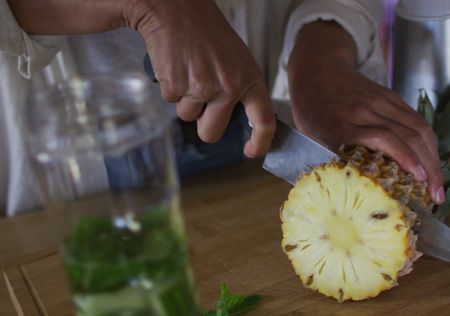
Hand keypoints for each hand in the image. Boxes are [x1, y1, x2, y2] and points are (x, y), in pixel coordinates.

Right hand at [126, 0, 275, 156]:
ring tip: (188, 68)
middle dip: (202, 123)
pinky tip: (176, 64)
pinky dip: (170, 86)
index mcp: (250, 79)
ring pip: (188, 117)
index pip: (265, 120)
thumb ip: (241, 89)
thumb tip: (245, 119)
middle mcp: (229, 87)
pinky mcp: (177, 86)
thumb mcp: (237, 60)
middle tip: (199, 98)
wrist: (176, 8)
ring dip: (184, 99)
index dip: (260, 142)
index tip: (251, 152)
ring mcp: (203, 88)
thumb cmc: (206, 33)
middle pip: (211, 132)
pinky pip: (171, 102)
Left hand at [288, 22, 444, 202]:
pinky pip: (417, 120)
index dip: (405, 158)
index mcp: (340, 124)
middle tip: (436, 194)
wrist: (317, 70)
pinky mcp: (391, 97)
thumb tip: (353, 193)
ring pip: (418, 128)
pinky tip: (432, 161)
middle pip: (407, 135)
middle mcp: (364, 111)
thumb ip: (332, 161)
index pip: (381, 138)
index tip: (419, 181)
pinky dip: (428, 143)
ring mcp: (380, 101)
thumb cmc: (311, 111)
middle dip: (428, 167)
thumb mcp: (310, 139)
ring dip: (433, 157)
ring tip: (438, 184)